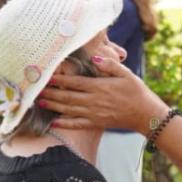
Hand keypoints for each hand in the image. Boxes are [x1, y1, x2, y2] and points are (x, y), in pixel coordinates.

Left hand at [39, 52, 161, 132]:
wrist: (146, 114)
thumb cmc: (137, 92)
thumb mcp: (126, 74)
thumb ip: (109, 65)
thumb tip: (95, 57)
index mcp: (99, 87)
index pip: (74, 82)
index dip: (59, 79)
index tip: (46, 76)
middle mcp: (94, 101)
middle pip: (67, 96)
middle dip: (50, 93)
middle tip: (35, 90)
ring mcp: (94, 114)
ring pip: (68, 110)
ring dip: (53, 106)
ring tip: (39, 102)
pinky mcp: (96, 123)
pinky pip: (77, 124)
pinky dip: (64, 124)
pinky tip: (54, 122)